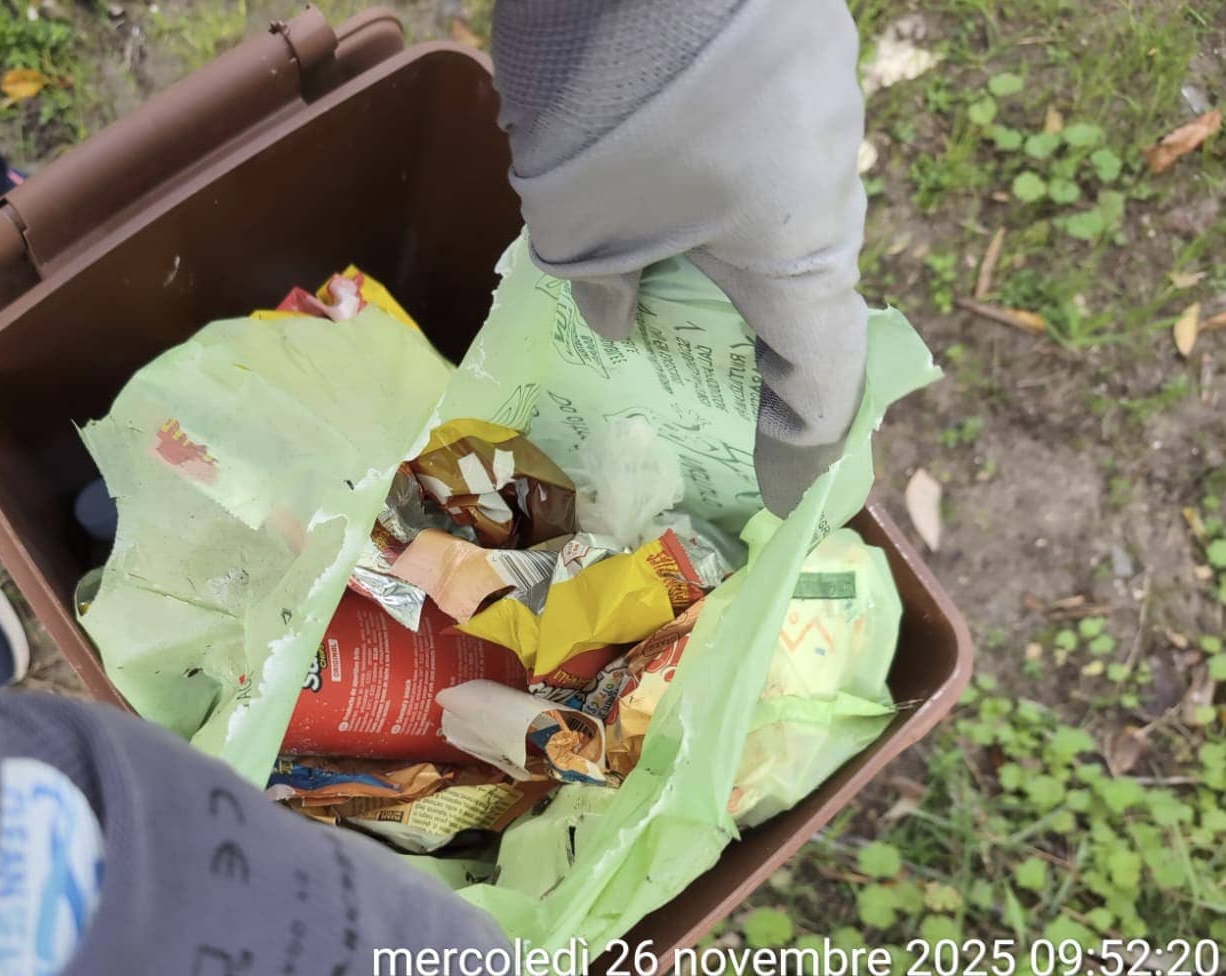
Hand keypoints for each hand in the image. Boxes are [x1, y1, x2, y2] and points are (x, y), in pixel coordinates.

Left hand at [491, 0, 868, 514]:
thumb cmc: (622, 107)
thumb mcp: (587, 224)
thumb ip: (606, 288)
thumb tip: (618, 315)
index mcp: (799, 257)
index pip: (824, 382)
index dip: (800, 450)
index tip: (779, 496)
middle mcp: (829, 190)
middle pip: (804, 293)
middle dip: (752, 347)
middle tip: (696, 384)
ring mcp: (820, 112)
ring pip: (779, 213)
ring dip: (727, 256)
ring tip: (656, 279)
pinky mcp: (794, 56)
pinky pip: (763, 151)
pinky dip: (719, 189)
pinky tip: (657, 181)